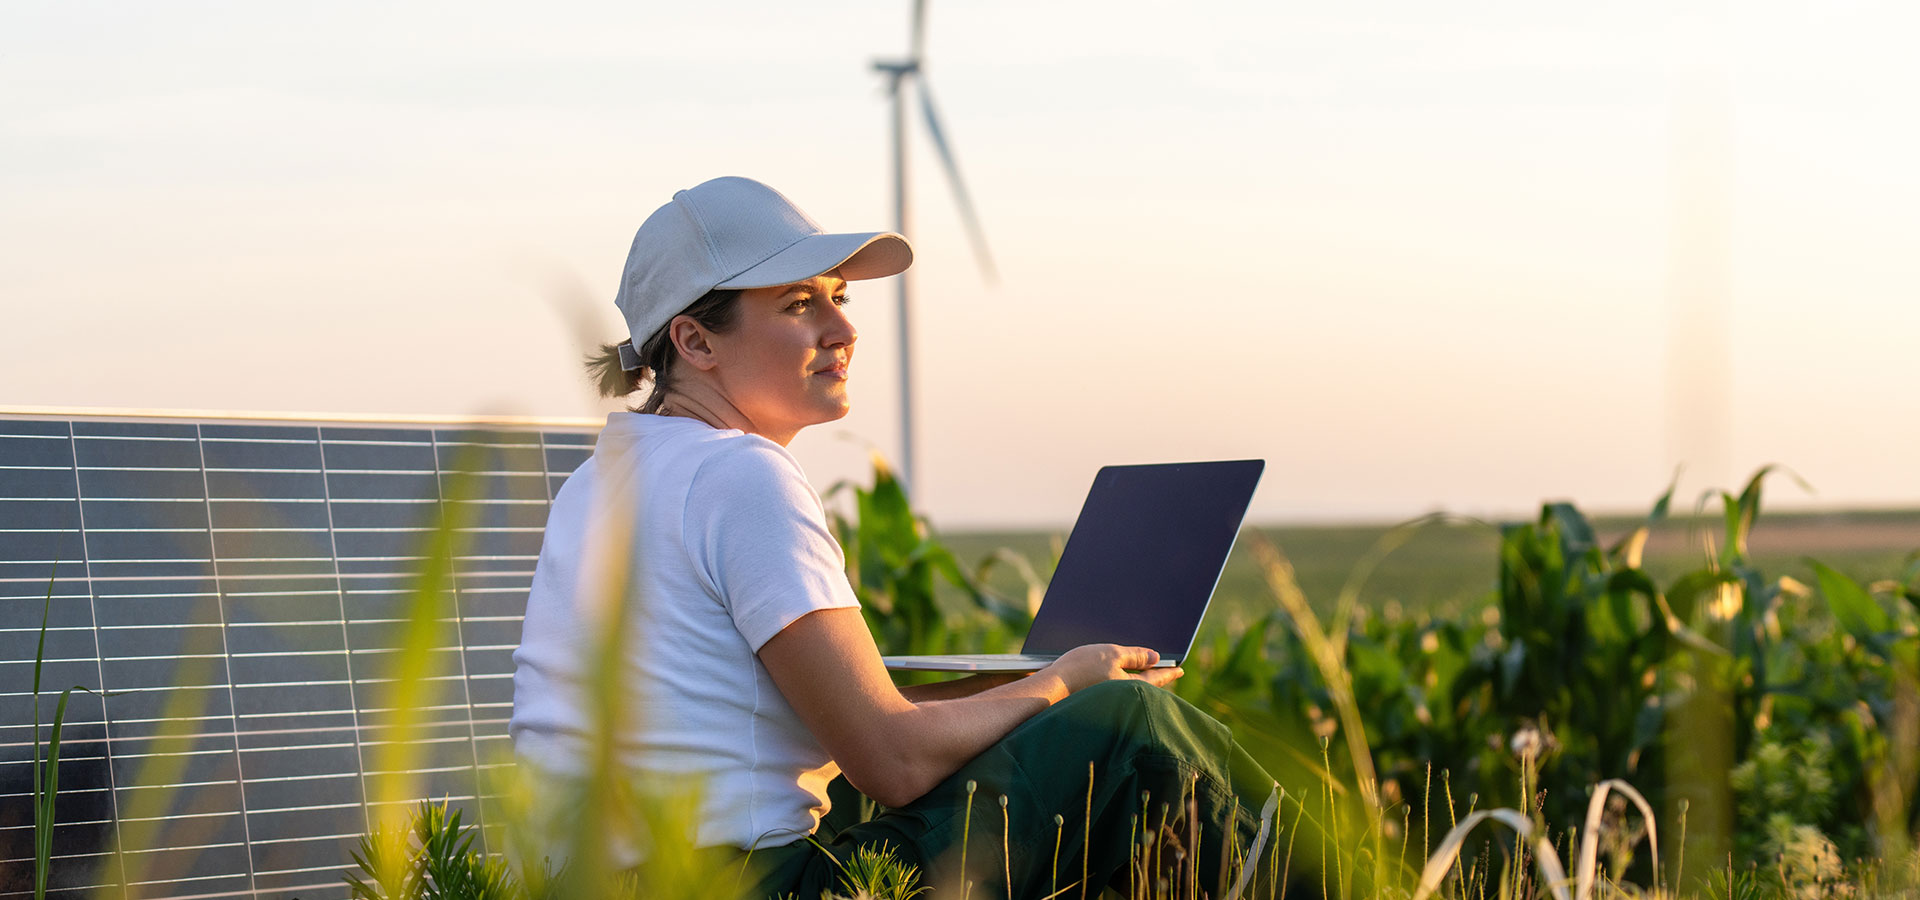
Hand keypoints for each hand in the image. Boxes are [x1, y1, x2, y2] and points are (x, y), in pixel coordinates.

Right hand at [1041, 643, 1184, 694]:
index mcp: (1130, 687)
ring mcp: (1107, 701)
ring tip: (1140, 671)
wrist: (1050, 688)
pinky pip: (1112, 690)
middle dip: (1152, 678)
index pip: (1155, 678)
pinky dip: (1117, 682)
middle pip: (1142, 686)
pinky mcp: (1092, 700)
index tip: (1180, 669)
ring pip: (1126, 688)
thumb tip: (1156, 657)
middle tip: (1164, 672)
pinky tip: (1111, 676)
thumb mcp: (1111, 654)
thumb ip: (1136, 656)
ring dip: (1134, 679)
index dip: (1168, 671)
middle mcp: (1121, 697)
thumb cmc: (1080, 669)